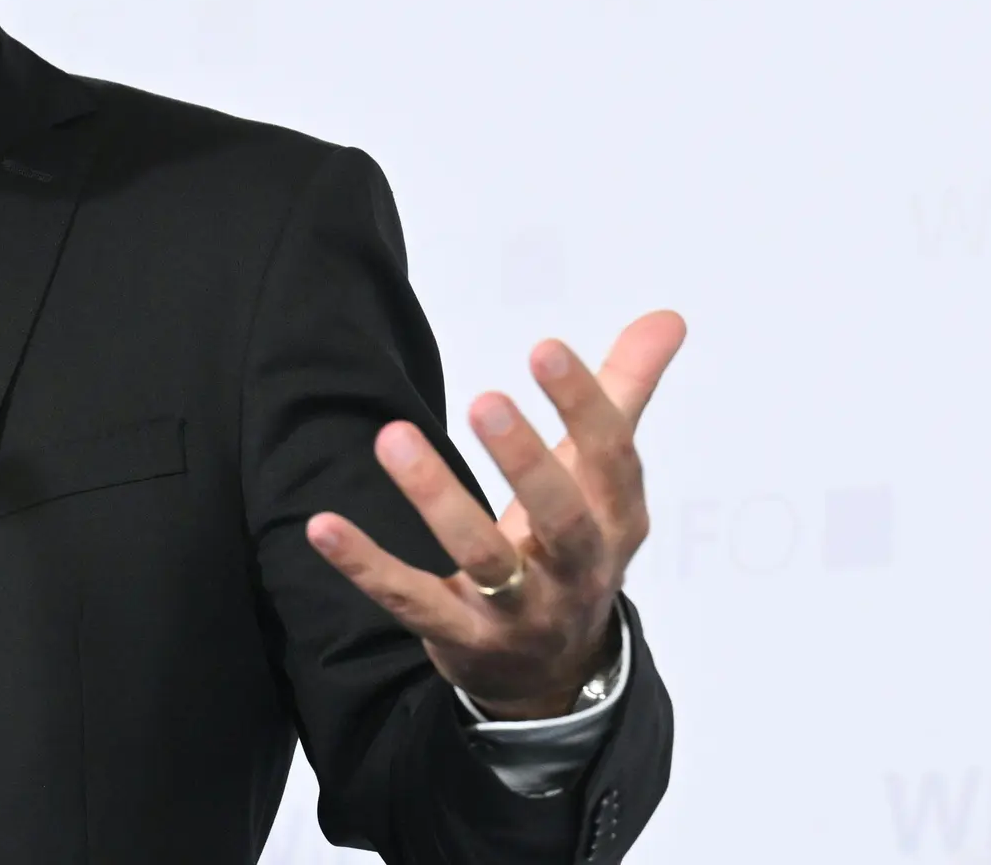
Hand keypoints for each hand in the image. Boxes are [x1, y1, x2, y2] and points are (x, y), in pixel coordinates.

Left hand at [305, 310, 685, 718]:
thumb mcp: (604, 481)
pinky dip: (366, 566)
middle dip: (526, 462)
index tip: (545, 348)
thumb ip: (625, 395)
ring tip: (392, 437)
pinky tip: (323, 526)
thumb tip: (667, 317)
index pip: (611, 461)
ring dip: (437, 500)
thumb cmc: (573, 548)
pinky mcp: (459, 638)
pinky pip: (409, 601)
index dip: (584, 405)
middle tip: (485, 400)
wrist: (554, 673)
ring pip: (482, 561)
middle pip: (561, 519)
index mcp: (616, 522)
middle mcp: (576, 571)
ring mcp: (519, 612)